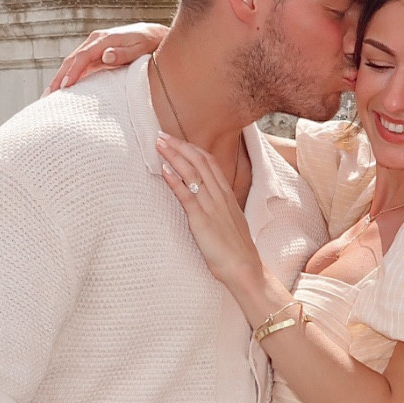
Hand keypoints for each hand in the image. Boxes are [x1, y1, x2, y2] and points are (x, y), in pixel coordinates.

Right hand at [46, 22, 167, 93]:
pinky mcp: (95, 55)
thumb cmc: (148, 43)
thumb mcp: (139, 47)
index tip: (65, 87)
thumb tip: (106, 56)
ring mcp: (93, 47)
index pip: (83, 57)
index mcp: (103, 39)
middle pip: (71, 60)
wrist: (153, 35)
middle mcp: (94, 41)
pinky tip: (62, 90)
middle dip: (58, 78)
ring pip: (71, 63)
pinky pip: (78, 67)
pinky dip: (69, 78)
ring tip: (48, 96)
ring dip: (59, 79)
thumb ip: (123, 53)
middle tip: (47, 96)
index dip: (73, 72)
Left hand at [157, 132, 265, 296]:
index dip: (192, 148)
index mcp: (226, 195)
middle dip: (179, 145)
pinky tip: (164, 170)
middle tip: (161, 134)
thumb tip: (207, 200)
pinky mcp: (201, 220)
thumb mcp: (230, 221)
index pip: (209, 162)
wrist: (244, 268)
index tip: (177, 140)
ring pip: (192, 173)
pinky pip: (187, 196)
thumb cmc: (236, 250)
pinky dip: (174, 180)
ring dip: (174, 156)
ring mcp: (211, 206)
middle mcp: (219, 196)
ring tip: (158, 145)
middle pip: (199, 161)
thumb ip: (219, 208)